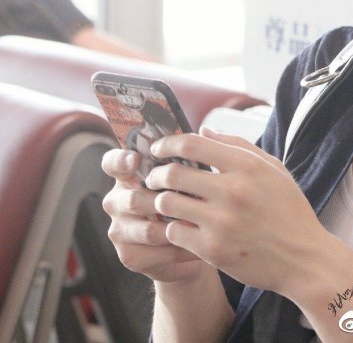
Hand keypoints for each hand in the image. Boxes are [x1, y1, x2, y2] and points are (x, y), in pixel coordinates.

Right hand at [101, 148, 207, 282]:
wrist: (192, 246)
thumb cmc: (191, 203)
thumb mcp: (190, 180)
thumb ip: (189, 160)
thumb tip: (206, 131)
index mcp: (129, 177)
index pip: (112, 163)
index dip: (121, 160)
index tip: (136, 159)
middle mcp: (118, 201)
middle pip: (132, 199)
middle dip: (163, 202)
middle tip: (190, 201)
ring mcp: (120, 230)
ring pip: (147, 229)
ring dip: (177, 227)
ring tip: (202, 226)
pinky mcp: (129, 255)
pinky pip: (156, 251)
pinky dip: (180, 248)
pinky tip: (198, 245)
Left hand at [143, 127, 333, 297]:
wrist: (304, 258)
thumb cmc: (290, 212)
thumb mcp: (275, 170)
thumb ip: (240, 146)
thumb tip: (204, 130)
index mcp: (248, 166)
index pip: (192, 144)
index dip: (167, 144)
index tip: (159, 149)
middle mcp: (234, 191)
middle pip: (173, 172)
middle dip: (157, 174)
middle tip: (156, 178)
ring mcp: (221, 221)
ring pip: (167, 202)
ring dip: (162, 200)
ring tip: (167, 202)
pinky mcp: (212, 249)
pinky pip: (174, 231)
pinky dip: (173, 228)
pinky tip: (181, 227)